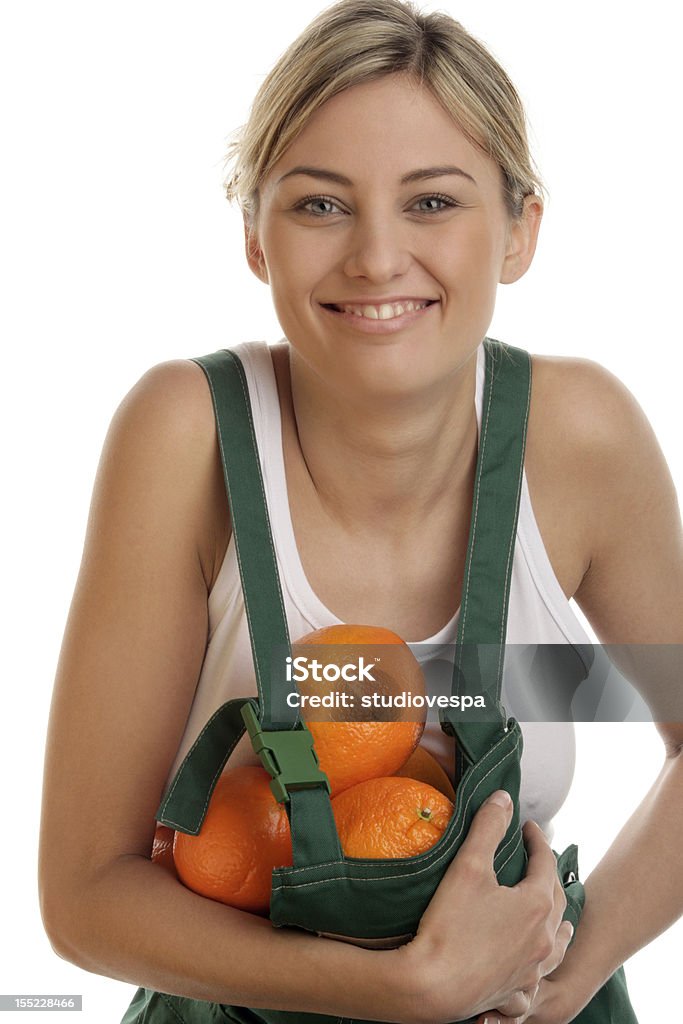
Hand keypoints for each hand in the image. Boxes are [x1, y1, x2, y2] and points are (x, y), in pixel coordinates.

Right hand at [394, 790, 573, 1023]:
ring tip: (559, 921)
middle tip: (538, 862)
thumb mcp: (468, 865)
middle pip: (556, 903)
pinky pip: (535, 982)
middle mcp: (541, 939)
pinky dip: (539, 970)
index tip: (529, 827)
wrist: (431, 986)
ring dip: (558, 928)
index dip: (538, 840)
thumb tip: (504, 798)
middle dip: (550, 878)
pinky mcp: (513, 992)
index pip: (545, 863)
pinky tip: (533, 971)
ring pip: (556, 946)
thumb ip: (488, 827)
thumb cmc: (450, 925)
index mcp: (536, 905)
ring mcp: (530, 970)